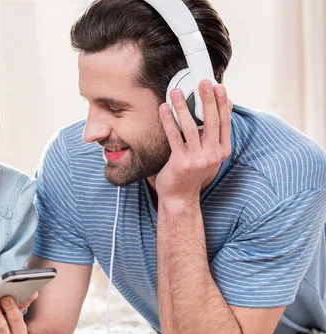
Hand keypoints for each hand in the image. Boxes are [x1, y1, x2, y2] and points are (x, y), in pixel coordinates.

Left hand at [155, 80, 232, 203]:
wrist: (180, 197)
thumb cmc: (192, 172)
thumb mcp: (209, 154)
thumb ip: (213, 135)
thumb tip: (222, 108)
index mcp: (222, 150)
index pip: (224, 122)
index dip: (221, 103)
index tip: (219, 87)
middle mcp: (212, 154)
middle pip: (211, 121)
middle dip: (207, 99)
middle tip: (203, 82)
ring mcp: (197, 158)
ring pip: (191, 126)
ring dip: (183, 106)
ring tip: (176, 92)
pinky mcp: (181, 162)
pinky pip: (174, 136)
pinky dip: (168, 120)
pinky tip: (163, 108)